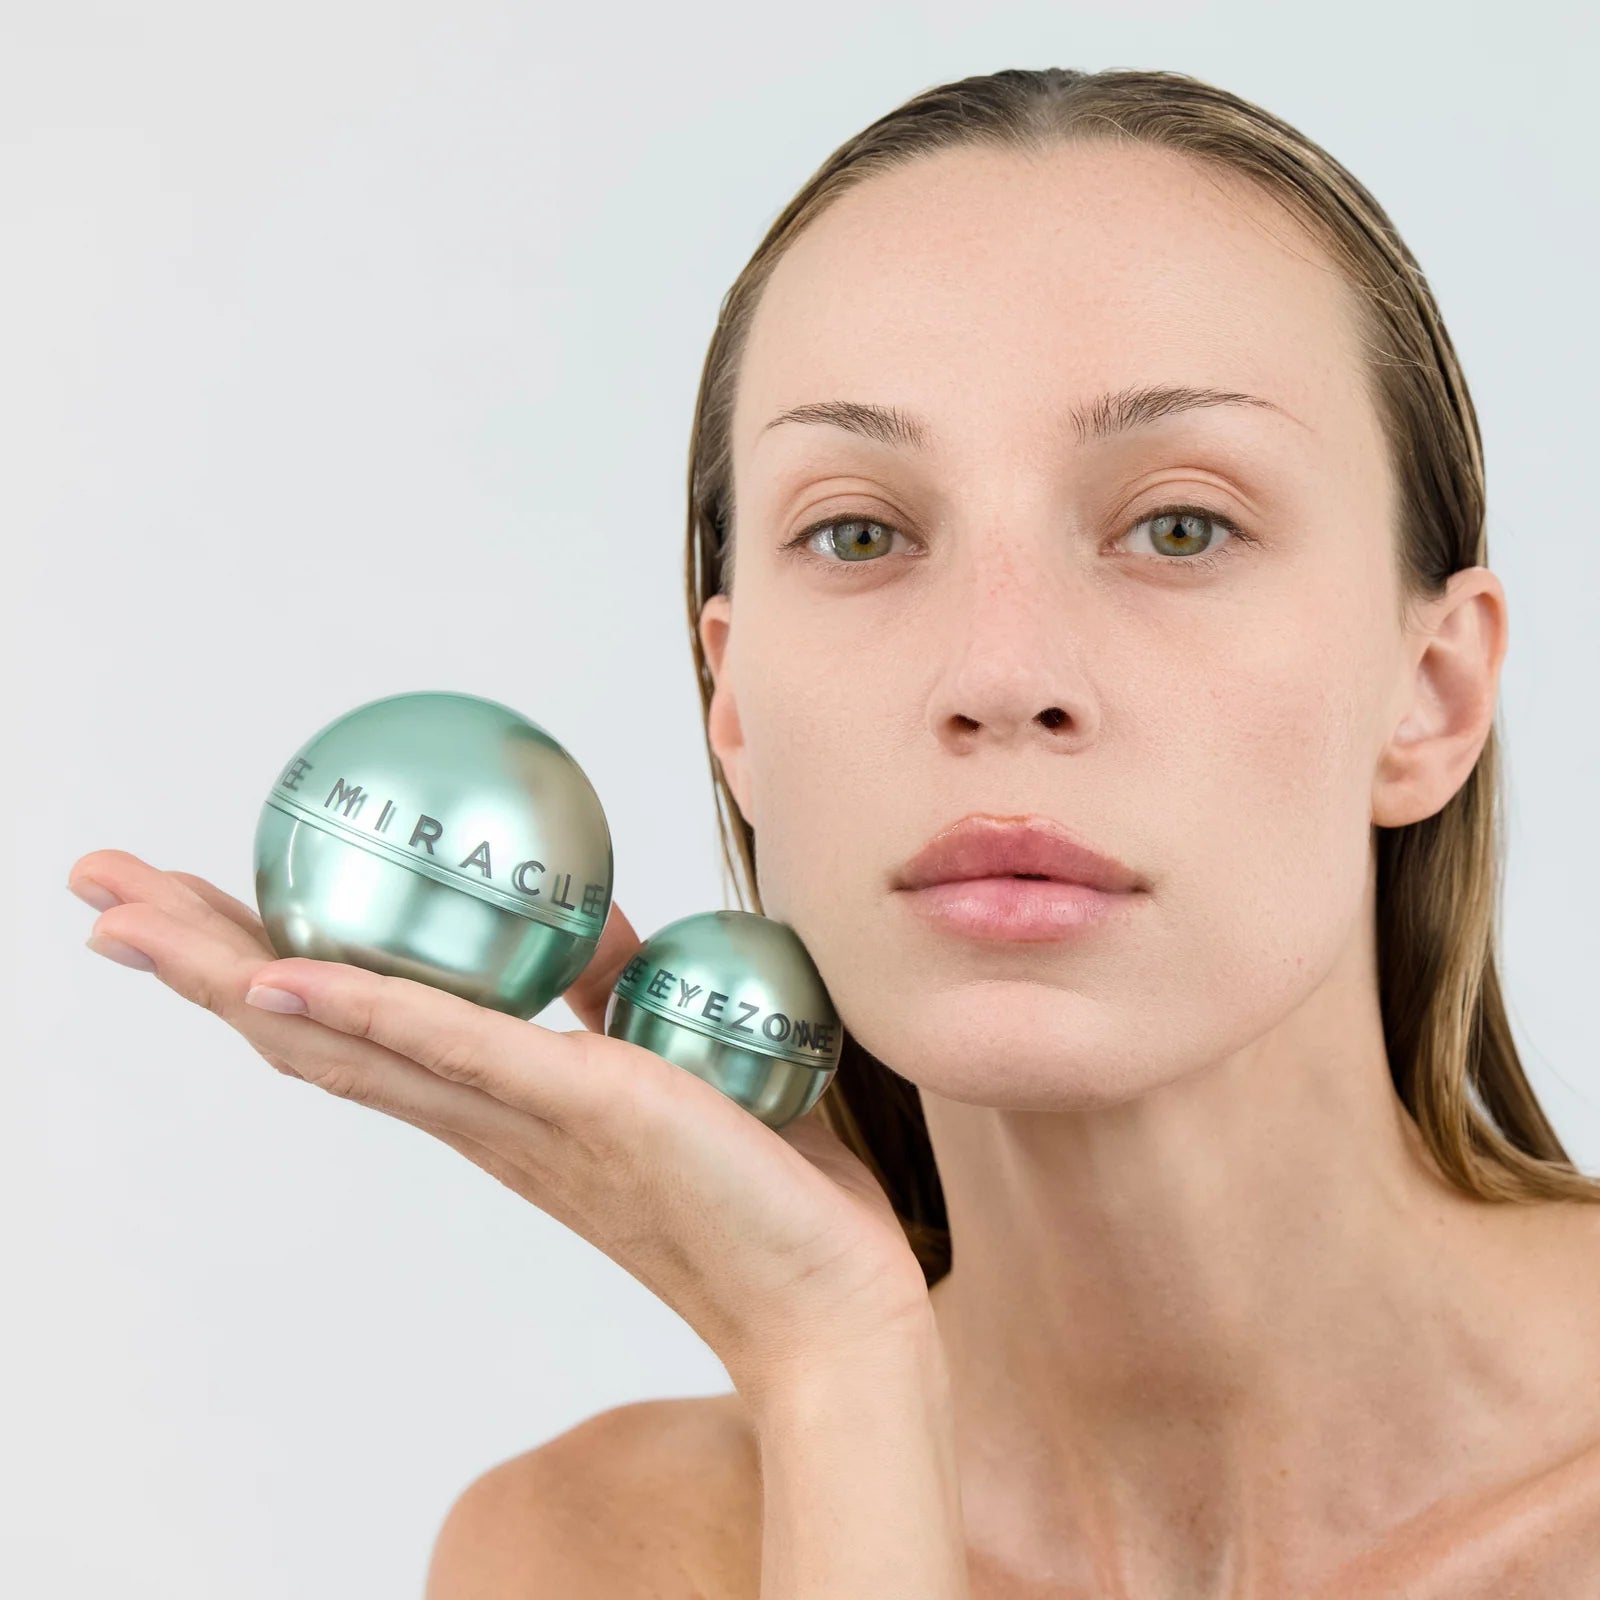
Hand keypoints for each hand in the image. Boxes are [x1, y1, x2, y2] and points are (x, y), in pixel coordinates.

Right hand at [68, 849, 932, 1398]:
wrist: (831, 1297)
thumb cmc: (758, 1183)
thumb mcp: (672, 1052)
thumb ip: (618, 991)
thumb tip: (595, 916)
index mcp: (495, 1104)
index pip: (353, 1023)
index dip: (259, 965)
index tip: (184, 913)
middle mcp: (480, 1118)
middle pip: (306, 1028)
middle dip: (196, 958)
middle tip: (99, 892)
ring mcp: (519, 1119)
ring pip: (339, 1036)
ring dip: (224, 971)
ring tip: (128, 913)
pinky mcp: (583, 1112)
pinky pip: (450, 1050)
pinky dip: (356, 1010)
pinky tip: (273, 977)